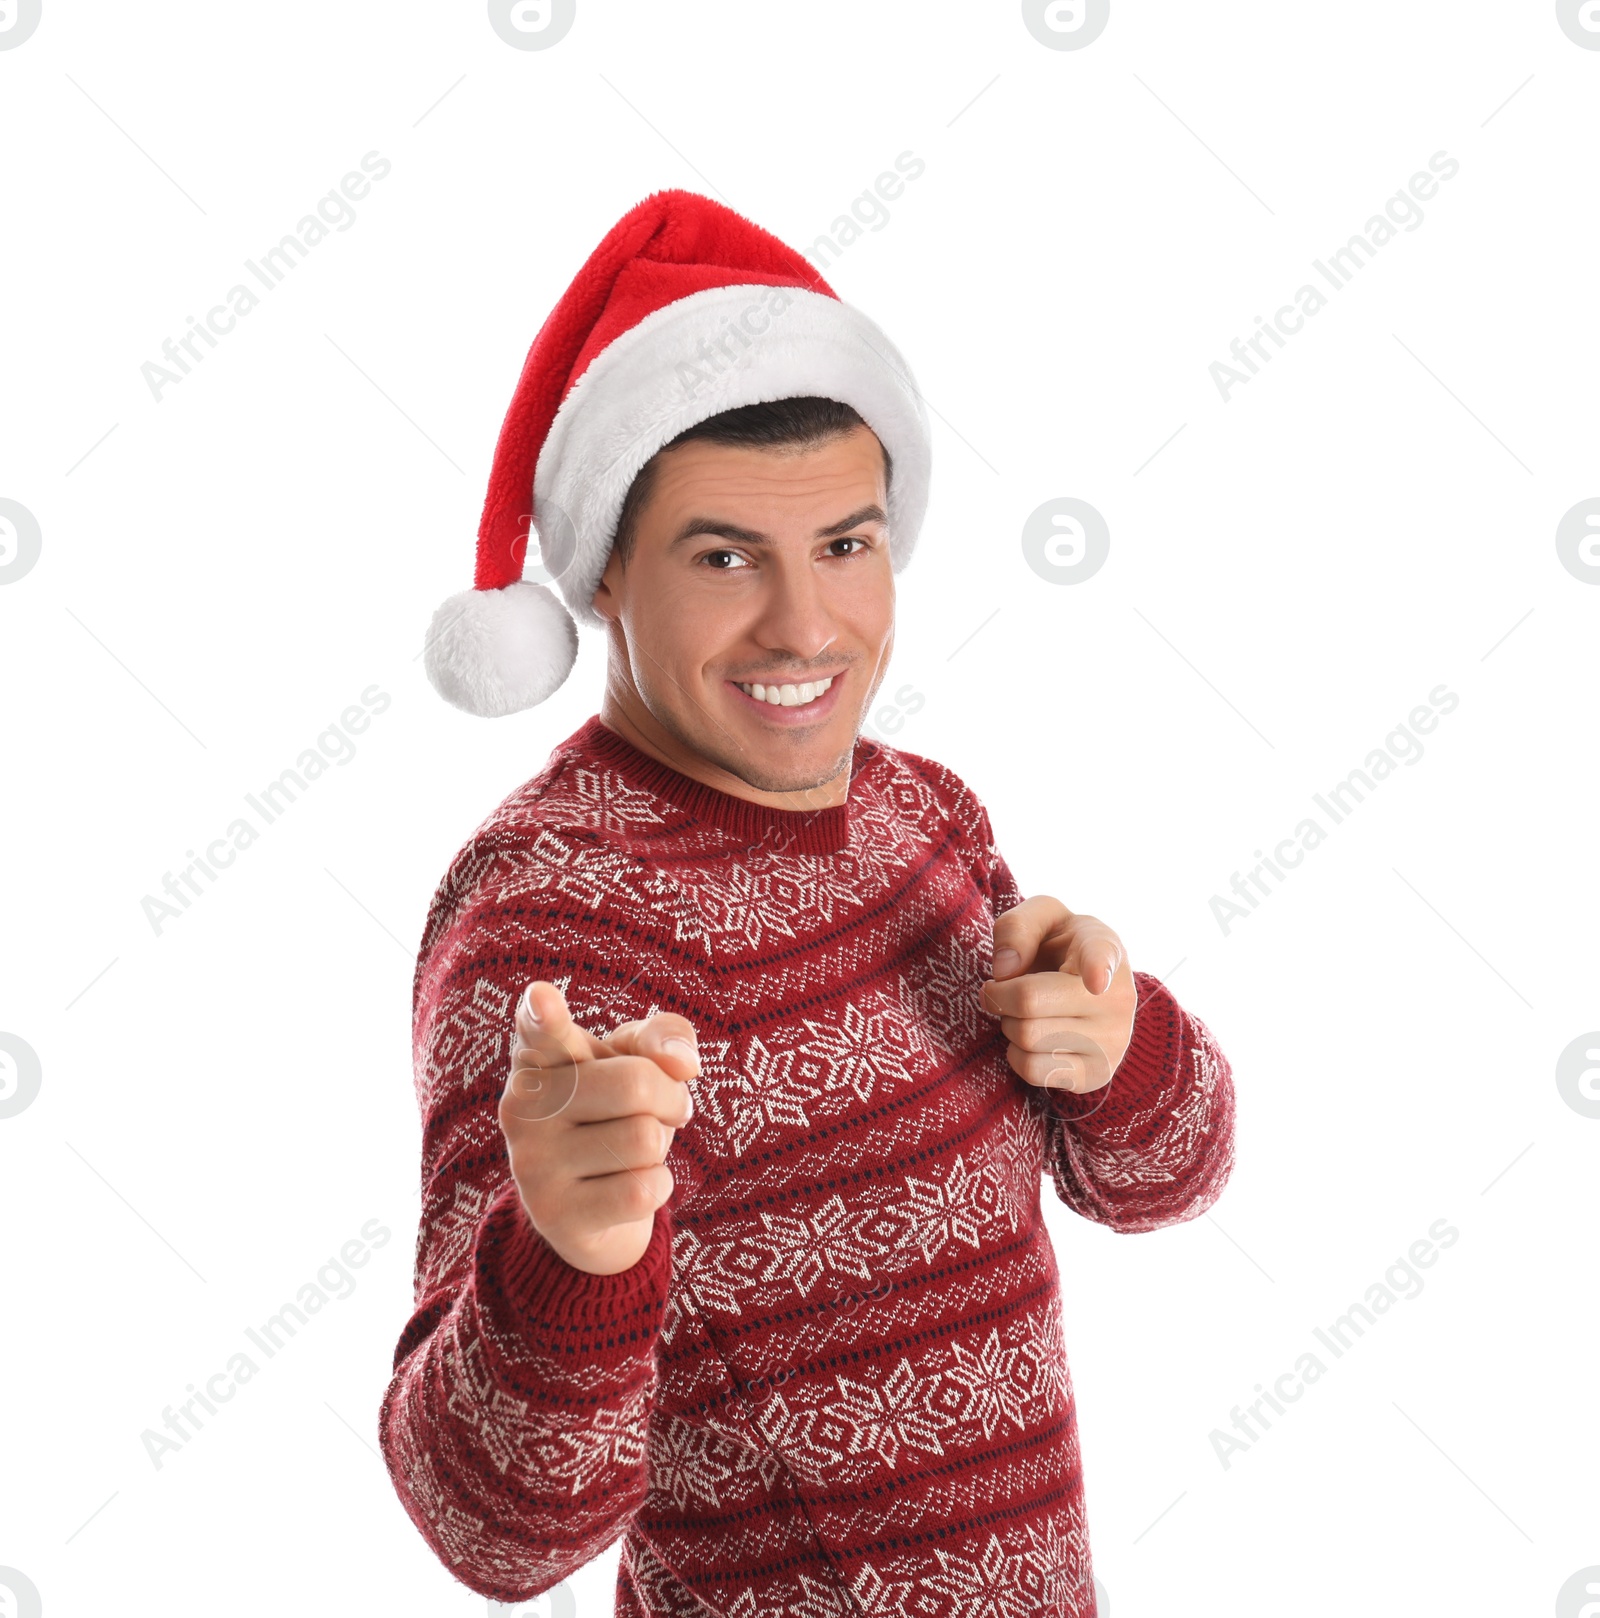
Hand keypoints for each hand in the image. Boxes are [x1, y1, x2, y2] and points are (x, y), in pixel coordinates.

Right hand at [497, 980, 698, 1275]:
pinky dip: (658, 1188)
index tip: (542, 997)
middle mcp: (522, 1105)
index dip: (543, 1014)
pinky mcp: (553, 1214)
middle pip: (635, 1083)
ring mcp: (531, 1162)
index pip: (539, 1030)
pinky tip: (629, 1189)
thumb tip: (683, 1063)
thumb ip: (663, 1037)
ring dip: (661, 1146)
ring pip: (644, 1139)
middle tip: (661, 1110)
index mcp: (538, 1057)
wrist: (596, 1210)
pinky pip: (643, 1190)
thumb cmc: (617, 1115)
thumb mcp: (638, 1061)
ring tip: (633, 1151)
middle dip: (670, 1098)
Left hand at [979, 897, 1135, 1096]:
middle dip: (1001, 994)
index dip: (1097, 968)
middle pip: (1028, 1000)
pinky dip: (1016, 1054)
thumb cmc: (1061, 949)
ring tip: (1026, 1012)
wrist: (1094, 990)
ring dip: (1008, 1024)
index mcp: (1103, 947)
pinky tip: (1033, 1038)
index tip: (1096, 980)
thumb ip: (1018, 927)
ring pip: (1027, 1038)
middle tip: (1006, 989)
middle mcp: (1117, 998)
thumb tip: (1004, 970)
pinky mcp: (1096, 1074)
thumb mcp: (1042, 918)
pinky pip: (1032, 1070)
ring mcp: (1112, 1041)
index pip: (1101, 956)